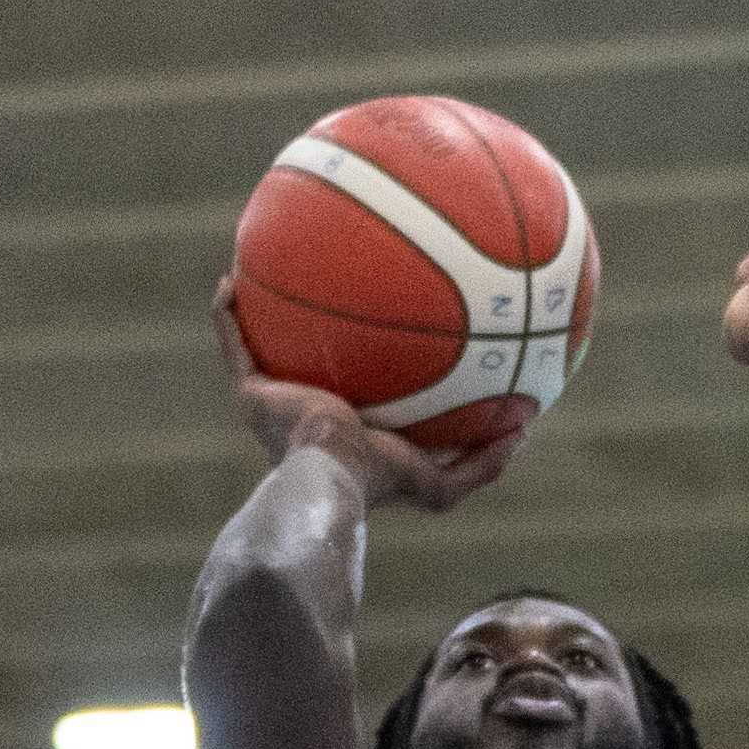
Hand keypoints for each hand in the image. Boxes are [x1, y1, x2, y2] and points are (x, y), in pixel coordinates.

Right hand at [210, 277, 523, 515]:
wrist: (332, 479)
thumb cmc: (383, 482)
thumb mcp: (445, 481)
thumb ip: (482, 461)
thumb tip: (523, 429)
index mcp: (345, 431)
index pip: (355, 394)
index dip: (364, 366)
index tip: (381, 330)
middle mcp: (302, 415)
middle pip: (303, 365)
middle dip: (309, 332)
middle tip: (328, 287)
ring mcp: (271, 404)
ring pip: (259, 348)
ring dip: (256, 313)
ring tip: (264, 266)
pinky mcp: (250, 393)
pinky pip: (230, 343)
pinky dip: (224, 316)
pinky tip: (230, 279)